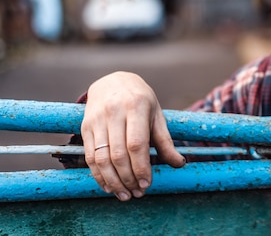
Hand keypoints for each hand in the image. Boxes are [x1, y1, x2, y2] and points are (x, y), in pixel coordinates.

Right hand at [81, 71, 185, 200]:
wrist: (112, 81)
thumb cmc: (140, 100)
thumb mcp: (157, 115)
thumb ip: (166, 141)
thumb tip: (180, 164)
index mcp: (136, 106)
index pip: (136, 144)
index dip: (141, 167)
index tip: (146, 184)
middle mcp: (113, 112)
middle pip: (118, 154)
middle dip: (128, 178)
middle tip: (137, 193)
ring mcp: (96, 119)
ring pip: (101, 158)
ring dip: (112, 181)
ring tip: (124, 194)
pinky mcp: (85, 127)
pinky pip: (89, 156)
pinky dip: (98, 175)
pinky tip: (109, 186)